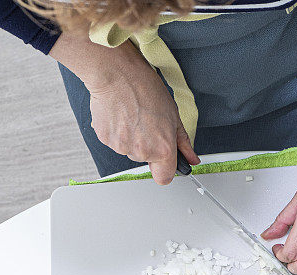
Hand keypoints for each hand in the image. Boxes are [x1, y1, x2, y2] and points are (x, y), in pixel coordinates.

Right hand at [50, 33, 198, 183]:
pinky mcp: (105, 139)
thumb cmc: (145, 88)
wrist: (117, 73)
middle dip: (148, 145)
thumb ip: (183, 142)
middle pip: (146, 160)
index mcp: (162, 149)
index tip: (165, 160)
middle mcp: (142, 151)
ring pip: (130, 150)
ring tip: (133, 114)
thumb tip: (191, 158)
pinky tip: (121, 114)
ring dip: (132, 137)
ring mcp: (122, 147)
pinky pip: (115, 142)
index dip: (165, 168)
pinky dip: (118, 131)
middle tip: (147, 122)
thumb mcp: (173, 115)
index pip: (165, 178)